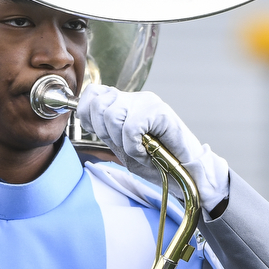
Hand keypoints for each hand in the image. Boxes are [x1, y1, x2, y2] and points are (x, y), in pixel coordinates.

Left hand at [77, 84, 230, 213]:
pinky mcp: (160, 111)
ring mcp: (148, 103)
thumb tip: (82, 116)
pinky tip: (146, 151)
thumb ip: (105, 131)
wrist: (186, 174)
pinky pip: (131, 127)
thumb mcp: (122, 148)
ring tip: (138, 150)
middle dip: (104, 132)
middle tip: (124, 146)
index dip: (87, 114)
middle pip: (98, 104)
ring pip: (113, 115)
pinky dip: (134, 145)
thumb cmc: (157, 162)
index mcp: (124, 104)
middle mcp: (135, 98)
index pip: (92, 94)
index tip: (101, 134)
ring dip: (122, 141)